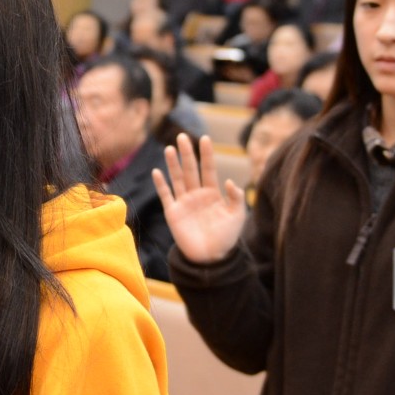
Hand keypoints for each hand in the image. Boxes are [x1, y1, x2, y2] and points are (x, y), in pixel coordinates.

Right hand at [153, 134, 246, 263]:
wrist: (211, 258)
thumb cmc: (226, 237)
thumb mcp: (237, 216)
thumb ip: (236, 197)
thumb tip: (228, 181)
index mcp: (213, 194)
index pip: (209, 169)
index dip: (207, 154)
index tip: (205, 138)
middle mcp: (197, 194)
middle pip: (191, 170)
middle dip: (187, 153)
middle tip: (182, 136)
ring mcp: (184, 202)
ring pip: (178, 179)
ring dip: (173, 164)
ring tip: (170, 148)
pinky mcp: (173, 213)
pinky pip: (166, 195)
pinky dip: (161, 184)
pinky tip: (157, 172)